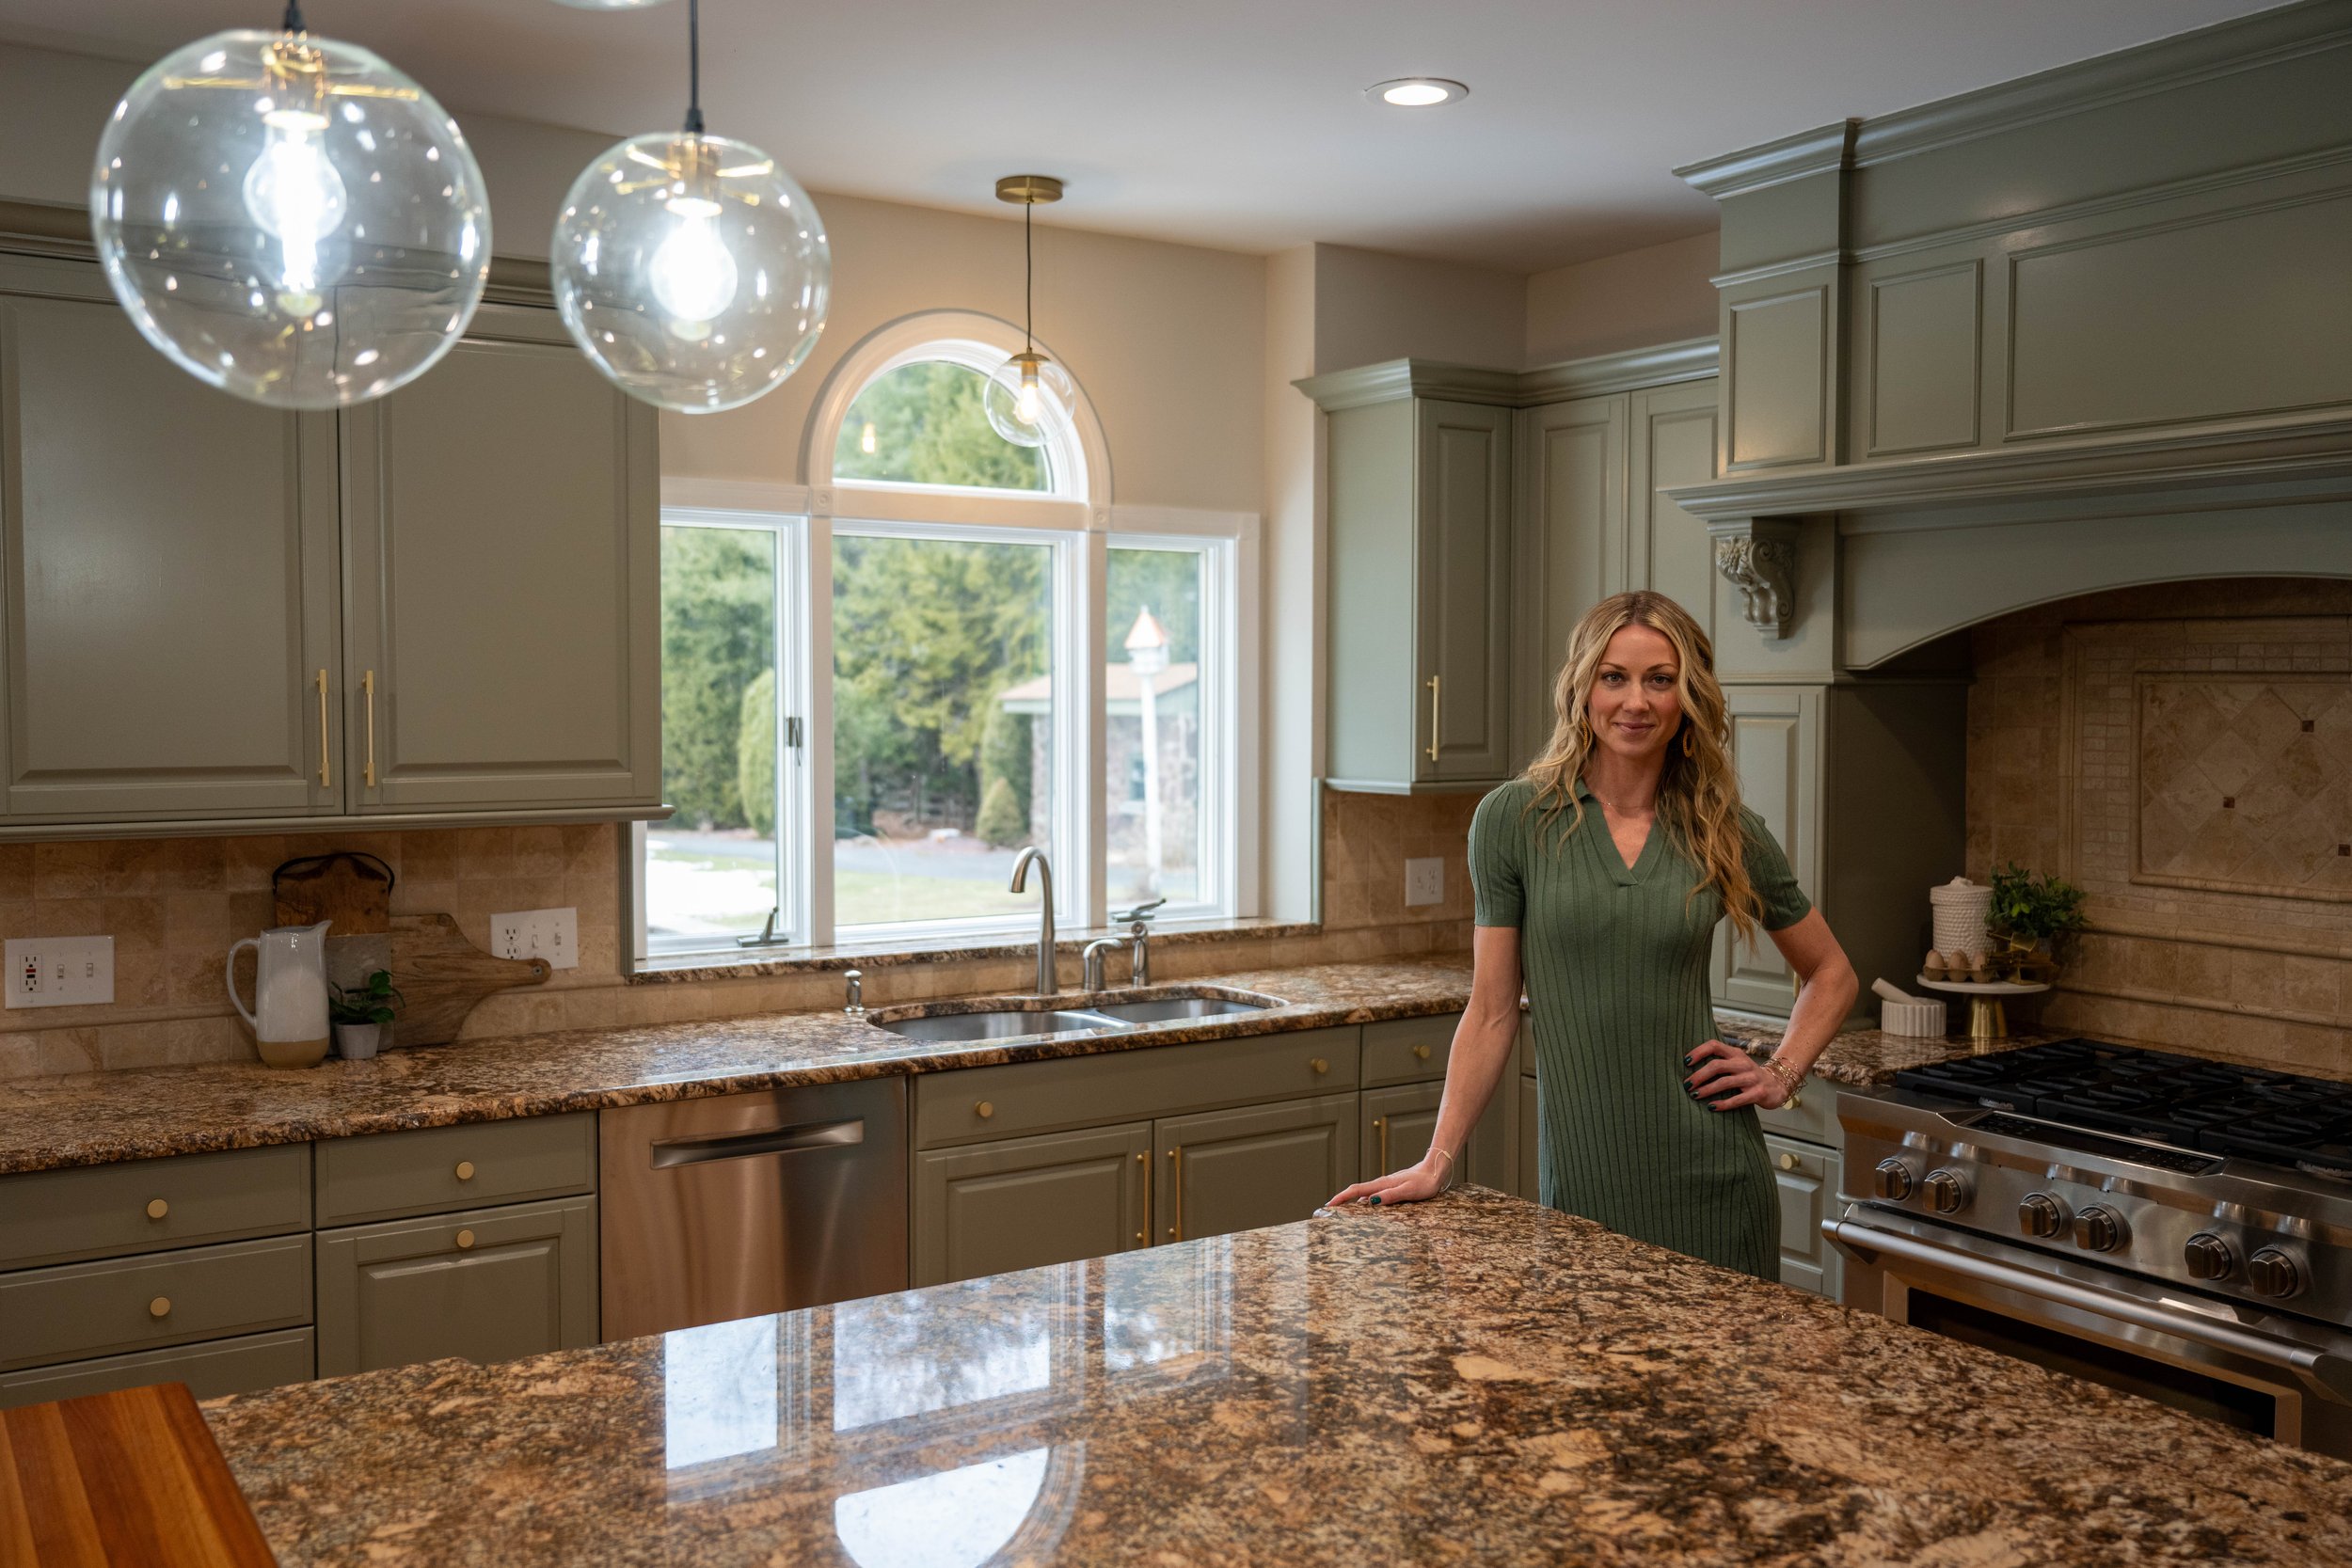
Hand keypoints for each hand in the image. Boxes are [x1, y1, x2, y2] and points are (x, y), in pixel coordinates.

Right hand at [1325, 1152, 1450, 1210]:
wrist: (1435, 1170)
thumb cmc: (1424, 1182)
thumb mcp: (1408, 1191)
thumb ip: (1390, 1196)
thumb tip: (1371, 1201)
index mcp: (1382, 1184)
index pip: (1357, 1190)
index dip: (1342, 1197)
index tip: (1329, 1204)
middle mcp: (1381, 1184)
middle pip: (1357, 1192)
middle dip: (1342, 1200)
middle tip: (1330, 1212)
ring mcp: (1386, 1186)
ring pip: (1365, 1195)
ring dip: (1353, 1202)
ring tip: (1344, 1214)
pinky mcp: (1392, 1188)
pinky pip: (1374, 1196)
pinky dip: (1366, 1203)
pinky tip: (1368, 1210)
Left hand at [1684, 1038, 1788, 1110]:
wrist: (1777, 1085)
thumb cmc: (1747, 1075)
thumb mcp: (1735, 1064)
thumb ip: (1719, 1062)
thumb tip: (1687, 1068)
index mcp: (1735, 1053)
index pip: (1714, 1045)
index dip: (1698, 1052)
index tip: (1685, 1062)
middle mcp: (1743, 1063)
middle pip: (1716, 1066)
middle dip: (1699, 1075)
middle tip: (1686, 1085)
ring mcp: (1751, 1078)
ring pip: (1725, 1082)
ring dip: (1707, 1089)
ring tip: (1694, 1095)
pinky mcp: (1758, 1093)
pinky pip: (1737, 1099)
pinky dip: (1723, 1104)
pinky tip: (1711, 1107)